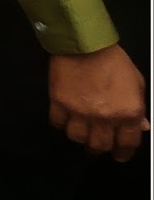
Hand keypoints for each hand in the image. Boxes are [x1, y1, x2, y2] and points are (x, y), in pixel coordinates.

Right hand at [49, 44, 149, 161]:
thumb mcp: (137, 83)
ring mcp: (80, 112)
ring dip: (80, 137)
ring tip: (81, 131)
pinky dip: (61, 124)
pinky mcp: (59, 103)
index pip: (127, 144)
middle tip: (97, 144)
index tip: (119, 155)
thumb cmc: (114, 61)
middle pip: (100, 146)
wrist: (85, 44)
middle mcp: (104, 117)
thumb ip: (138, 108)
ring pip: (78, 138)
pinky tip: (65, 119)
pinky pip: (58, 123)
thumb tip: (141, 126)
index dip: (123, 153)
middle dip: (99, 148)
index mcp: (128, 113)